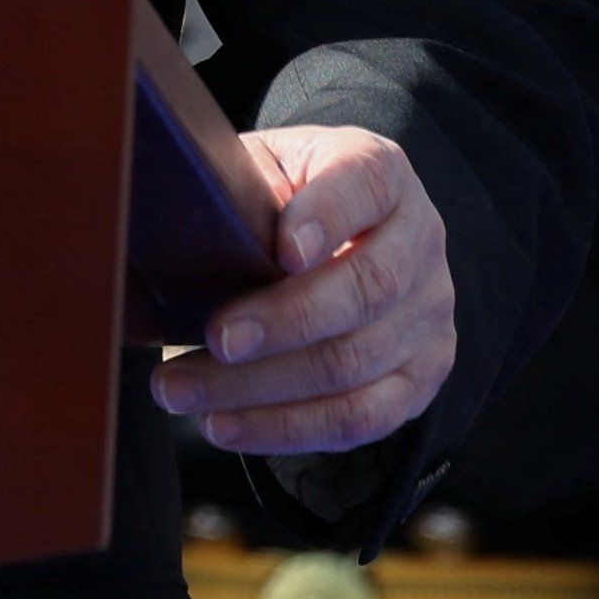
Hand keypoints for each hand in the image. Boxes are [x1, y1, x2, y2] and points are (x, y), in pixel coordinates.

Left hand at [148, 124, 454, 452]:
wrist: (342, 235)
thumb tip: (171, 225)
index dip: (327, 219)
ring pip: (355, 364)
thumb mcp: (261, 170)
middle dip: (283, 322)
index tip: (282, 252)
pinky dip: (287, 428)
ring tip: (181, 389)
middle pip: (365, 290)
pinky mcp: (419, 376)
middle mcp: (419, 241)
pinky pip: (361, 418)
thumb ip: (236, 188)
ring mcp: (428, 314)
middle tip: (212, 339)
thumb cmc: (277, 200)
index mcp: (381, 173)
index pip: (366, 185)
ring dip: (260, 387)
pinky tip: (225, 424)